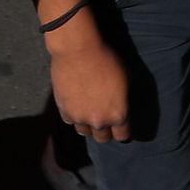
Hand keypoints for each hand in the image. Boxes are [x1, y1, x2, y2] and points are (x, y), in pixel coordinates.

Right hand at [49, 29, 132, 144]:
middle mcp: (99, 121)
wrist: (78, 50)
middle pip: (103, 138)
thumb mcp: (126, 79)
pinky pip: (70, 120)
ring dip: (88, 125)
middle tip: (104, 120)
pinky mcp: (63, 110)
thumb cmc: (106, 60)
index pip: (123, 135)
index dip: (122, 131)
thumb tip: (120, 103)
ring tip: (89, 113)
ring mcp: (79, 117)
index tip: (121, 127)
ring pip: (84, 132)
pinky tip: (76, 105)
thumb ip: (123, 98)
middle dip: (105, 131)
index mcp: (118, 114)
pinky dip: (73, 115)